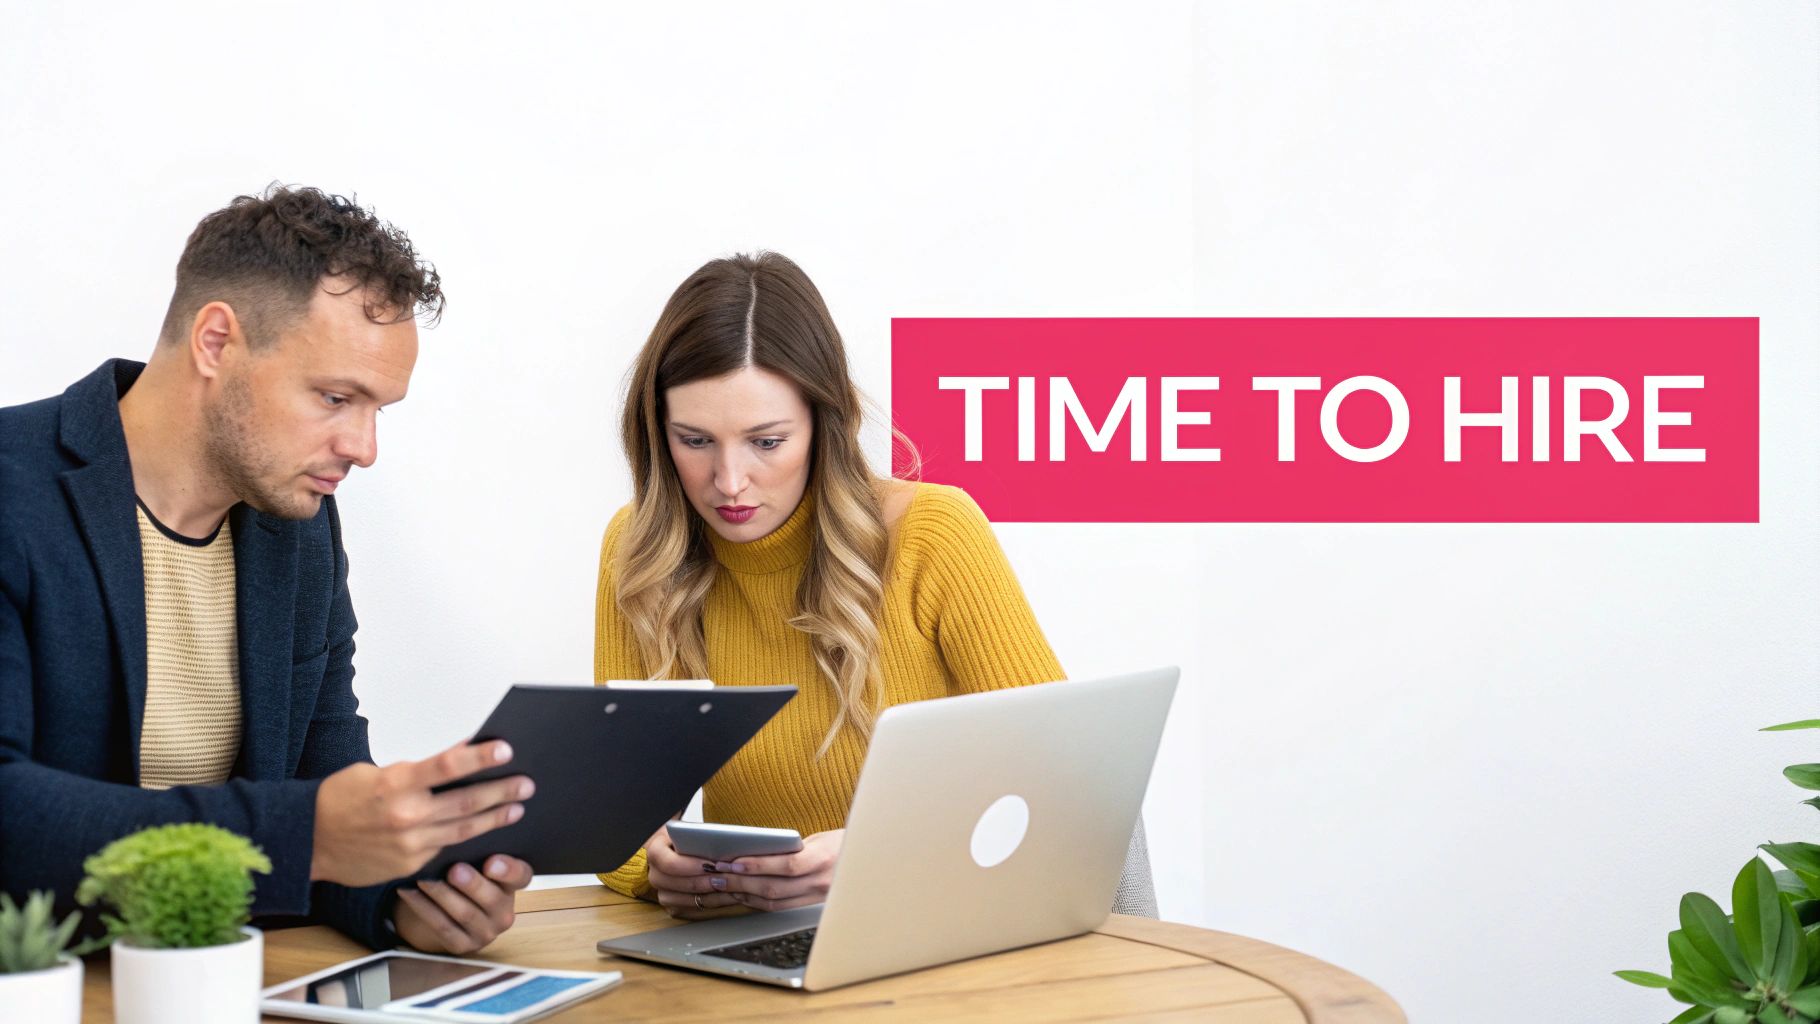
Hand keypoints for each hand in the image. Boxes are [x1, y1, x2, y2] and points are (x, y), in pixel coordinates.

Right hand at [311, 739, 532, 886]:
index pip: (449, 766)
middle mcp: (406, 815)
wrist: (308, 840)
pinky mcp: (410, 864)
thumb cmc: (340, 799)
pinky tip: (484, 832)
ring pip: (464, 829)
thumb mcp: (377, 773)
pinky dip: (467, 839)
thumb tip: (460, 758)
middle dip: (502, 792)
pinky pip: (445, 849)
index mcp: (396, 783)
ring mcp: (410, 844)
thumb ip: (418, 771)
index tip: (506, 750)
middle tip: (526, 785)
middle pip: (466, 801)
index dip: (481, 757)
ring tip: (516, 808)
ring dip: (494, 818)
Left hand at [394, 856, 532, 954]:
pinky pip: (442, 926)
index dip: (508, 870)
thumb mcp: (478, 863)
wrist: (450, 913)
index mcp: (512, 886)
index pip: (521, 876)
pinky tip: (409, 892)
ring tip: (424, 878)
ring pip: (464, 913)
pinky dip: (423, 908)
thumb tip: (464, 822)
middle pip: (491, 898)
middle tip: (454, 870)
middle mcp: (504, 912)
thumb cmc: (466, 876)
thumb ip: (478, 849)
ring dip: (442, 894)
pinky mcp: (462, 945)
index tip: (491, 862)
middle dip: (472, 884)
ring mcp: (485, 932)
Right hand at [644, 823, 746, 919]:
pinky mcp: (672, 905)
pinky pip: (691, 910)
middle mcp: (655, 874)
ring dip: (710, 896)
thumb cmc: (688, 839)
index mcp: (655, 852)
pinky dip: (710, 904)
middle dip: (703, 883)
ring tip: (730, 889)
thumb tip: (722, 845)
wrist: (678, 849)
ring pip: (684, 901)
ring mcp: (662, 892)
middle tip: (725, 879)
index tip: (712, 865)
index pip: (668, 863)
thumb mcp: (692, 832)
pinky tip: (727, 897)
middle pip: (677, 884)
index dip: (690, 866)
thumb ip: (701, 838)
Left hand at [649, 828, 842, 916]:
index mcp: (824, 859)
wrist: (867, 862)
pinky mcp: (811, 907)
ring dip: (744, 894)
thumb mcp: (819, 839)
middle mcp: (821, 882)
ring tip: (722, 885)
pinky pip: (779, 908)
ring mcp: (816, 898)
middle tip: (718, 874)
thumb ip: (792, 848)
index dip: (758, 865)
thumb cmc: (841, 844)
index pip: (788, 865)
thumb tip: (756, 852)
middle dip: (741, 882)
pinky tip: (741, 894)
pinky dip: (757, 902)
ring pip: (773, 902)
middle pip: (774, 887)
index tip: (733, 861)